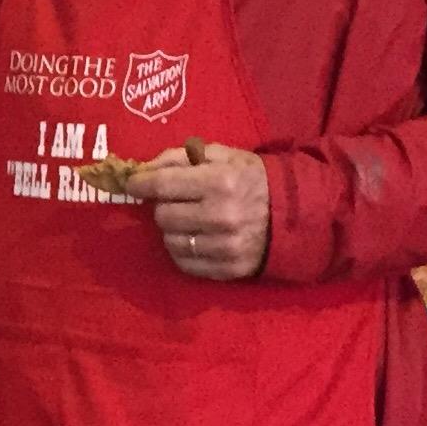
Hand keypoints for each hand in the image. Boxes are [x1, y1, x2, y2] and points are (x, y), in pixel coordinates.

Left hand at [121, 142, 270, 280]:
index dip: (140, 184)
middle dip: (162, 206)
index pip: (163, 185)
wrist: (293, 216)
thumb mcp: (223, 155)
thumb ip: (182, 156)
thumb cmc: (252, 179)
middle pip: (163, 216)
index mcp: (220, 182)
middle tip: (173, 201)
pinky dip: (182, 250)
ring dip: (172, 230)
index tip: (133, 183)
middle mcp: (221, 216)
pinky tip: (194, 238)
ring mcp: (224, 246)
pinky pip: (185, 263)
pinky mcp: (227, 269)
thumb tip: (145, 168)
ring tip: (187, 220)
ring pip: (170, 241)